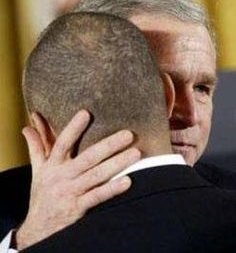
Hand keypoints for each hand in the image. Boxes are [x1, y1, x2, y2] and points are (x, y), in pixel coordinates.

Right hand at [16, 110, 140, 249]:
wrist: (38, 226)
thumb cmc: (42, 192)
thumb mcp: (37, 169)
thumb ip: (36, 147)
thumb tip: (27, 127)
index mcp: (53, 165)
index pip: (62, 143)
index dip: (73, 128)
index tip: (86, 113)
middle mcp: (62, 176)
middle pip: (87, 158)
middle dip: (109, 145)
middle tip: (128, 134)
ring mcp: (71, 192)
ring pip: (96, 175)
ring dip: (117, 164)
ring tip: (135, 153)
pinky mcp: (78, 207)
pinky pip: (97, 196)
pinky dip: (112, 189)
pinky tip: (127, 181)